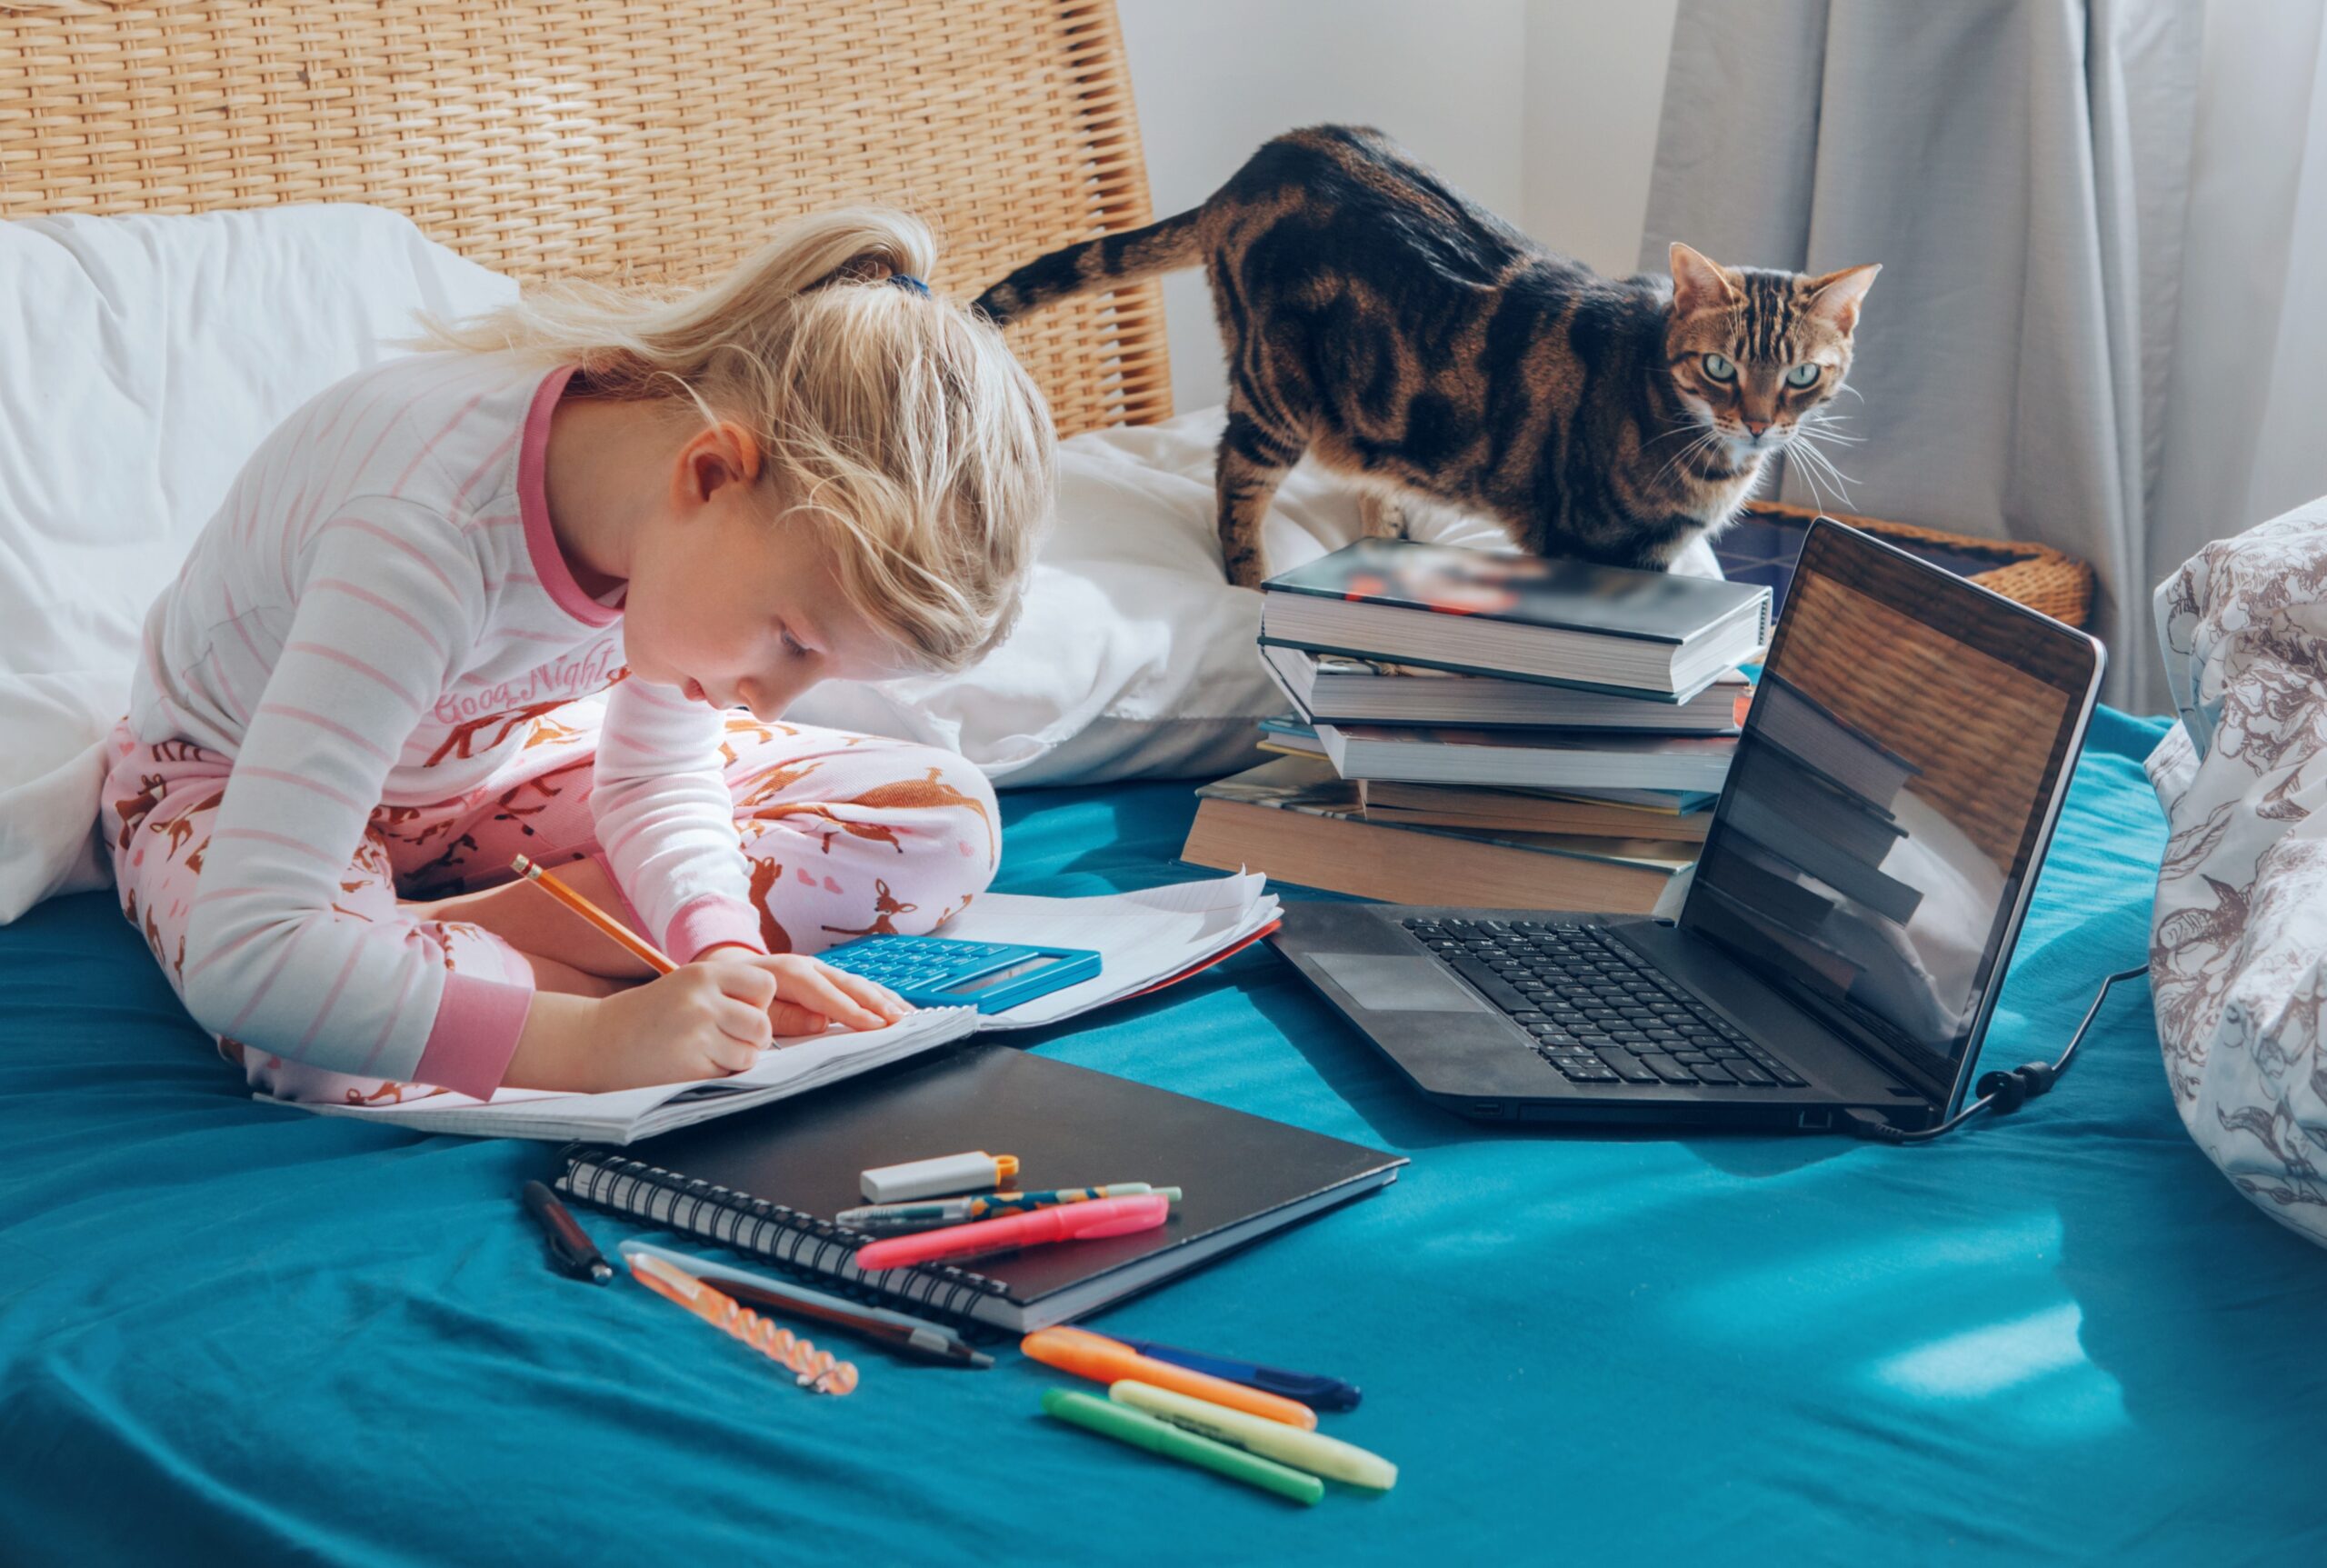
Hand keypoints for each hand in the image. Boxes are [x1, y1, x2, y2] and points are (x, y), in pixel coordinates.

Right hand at [506, 960, 778, 1092]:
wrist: (595, 1041)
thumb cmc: (647, 1016)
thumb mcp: (686, 986)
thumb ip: (727, 991)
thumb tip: (777, 1014)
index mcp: (703, 974)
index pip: (766, 985)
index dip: (758, 1003)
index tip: (738, 1011)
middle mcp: (702, 1000)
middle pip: (762, 1026)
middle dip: (751, 1038)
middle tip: (721, 1039)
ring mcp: (696, 1035)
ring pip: (750, 1055)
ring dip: (734, 1059)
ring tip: (703, 1052)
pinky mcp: (690, 1068)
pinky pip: (727, 1075)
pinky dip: (715, 1075)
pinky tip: (688, 1065)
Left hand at [725, 951, 913, 1036]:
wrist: (733, 974)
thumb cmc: (743, 997)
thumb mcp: (755, 1009)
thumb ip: (786, 1018)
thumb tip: (820, 1023)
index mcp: (790, 973)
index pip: (827, 995)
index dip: (853, 1010)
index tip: (876, 1025)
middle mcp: (811, 967)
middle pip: (850, 985)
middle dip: (878, 1003)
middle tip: (900, 1020)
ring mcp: (823, 970)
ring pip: (859, 983)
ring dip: (885, 999)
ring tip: (908, 1014)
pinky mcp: (830, 978)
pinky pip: (858, 986)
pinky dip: (881, 996)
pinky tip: (898, 1006)